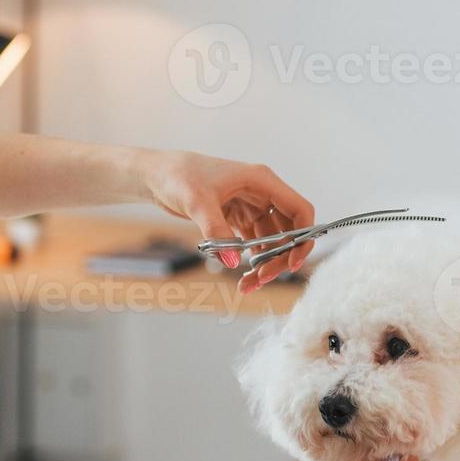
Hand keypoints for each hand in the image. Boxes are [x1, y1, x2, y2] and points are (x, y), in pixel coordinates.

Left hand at [138, 150, 317, 293]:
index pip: (299, 210)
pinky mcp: (238, 218)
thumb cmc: (178, 176)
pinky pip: (254, 244)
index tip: (291, 262)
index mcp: (261, 181)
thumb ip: (216, 230)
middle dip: (279, 258)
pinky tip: (242, 277)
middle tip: (261, 278)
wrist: (157, 175)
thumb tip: (231, 260)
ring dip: (265, 264)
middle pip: (288, 231)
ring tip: (247, 285)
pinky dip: (251, 261)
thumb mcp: (197, 202)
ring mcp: (251, 207)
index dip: (303, 237)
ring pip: (271, 241)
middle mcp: (261, 194)